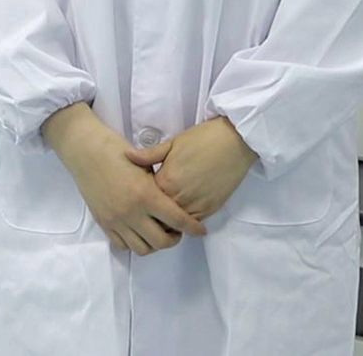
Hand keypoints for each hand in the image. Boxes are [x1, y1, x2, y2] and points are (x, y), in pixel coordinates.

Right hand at [42, 103, 206, 254]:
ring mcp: (116, 221)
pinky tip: (140, 230)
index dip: (192, 227)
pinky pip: (123, 245)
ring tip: (158, 230)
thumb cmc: (117, 150)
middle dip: (174, 239)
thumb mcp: (145, 164)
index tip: (201, 231)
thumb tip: (175, 199)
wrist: (86, 152)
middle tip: (177, 229)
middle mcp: (131, 213)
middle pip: (161, 241)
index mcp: (145, 195)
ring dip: (154, 243)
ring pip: (142, 248)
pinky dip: (135, 242)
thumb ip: (160, 184)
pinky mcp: (104, 223)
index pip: (176, 220)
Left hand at [124, 117, 258, 219]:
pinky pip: (191, 223)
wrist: (235, 141)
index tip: (138, 195)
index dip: (141, 198)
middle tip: (148, 209)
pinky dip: (184, 221)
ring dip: (168, 221)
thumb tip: (127, 156)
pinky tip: (181, 212)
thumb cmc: (203, 138)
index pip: (145, 200)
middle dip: (151, 215)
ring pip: (174, 225)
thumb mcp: (173, 143)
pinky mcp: (210, 210)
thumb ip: (149, 155)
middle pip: (157, 217)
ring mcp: (195, 206)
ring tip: (164, 213)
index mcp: (166, 181)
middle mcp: (179, 198)